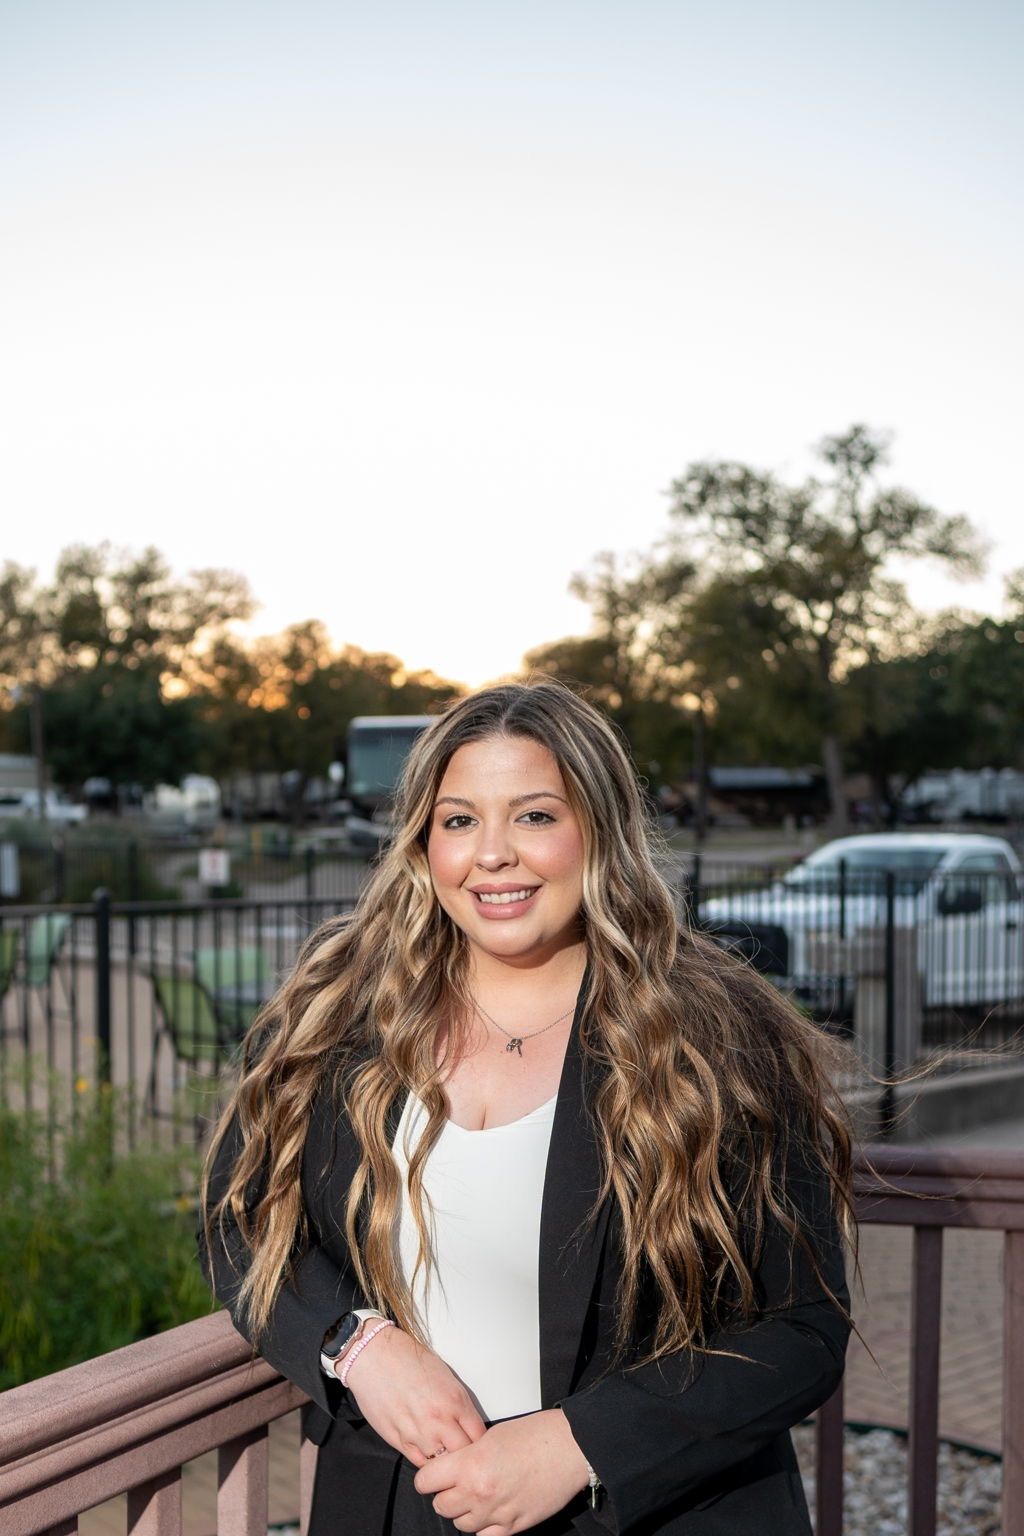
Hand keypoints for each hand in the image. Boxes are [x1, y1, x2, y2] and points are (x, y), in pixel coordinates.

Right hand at [342, 1326, 487, 1467]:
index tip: (478, 1443)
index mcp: (455, 1400)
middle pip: (464, 1455)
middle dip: (466, 1456)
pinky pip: (420, 1463)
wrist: (373, 1355)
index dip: (480, 1442)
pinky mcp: (399, 1440)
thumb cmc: (408, 1358)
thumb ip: (459, 1403)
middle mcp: (439, 1420)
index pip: (479, 1436)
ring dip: (445, 1461)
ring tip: (444, 1455)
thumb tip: (468, 1424)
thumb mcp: (445, 1375)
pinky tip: (427, 1453)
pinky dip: (426, 1462)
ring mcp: (419, 1433)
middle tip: (464, 1453)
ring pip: (442, 1465)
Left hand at [413, 1408, 590, 1534]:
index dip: (427, 1478)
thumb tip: (450, 1469)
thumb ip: (466, 1456)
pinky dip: (483, 1527)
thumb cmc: (534, 1435)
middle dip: (445, 1494)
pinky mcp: (512, 1527)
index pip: (426, 1481)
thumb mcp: (490, 1436)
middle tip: (456, 1484)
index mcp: (470, 1465)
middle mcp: (478, 1493)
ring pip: (460, 1524)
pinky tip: (490, 1511)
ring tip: (477, 1495)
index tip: (431, 1477)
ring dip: (464, 1511)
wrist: (568, 1448)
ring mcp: (495, 1513)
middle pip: (441, 1505)